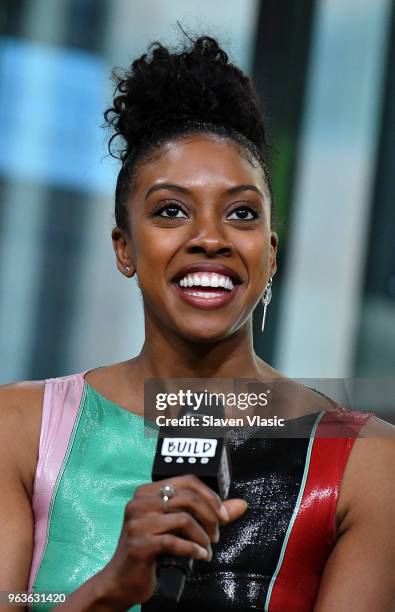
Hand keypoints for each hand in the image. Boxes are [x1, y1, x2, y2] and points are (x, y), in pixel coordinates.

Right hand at [99, 474, 246, 607]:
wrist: (121, 581)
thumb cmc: (149, 551)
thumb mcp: (176, 528)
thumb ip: (208, 514)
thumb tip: (240, 505)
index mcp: (147, 492)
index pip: (187, 481)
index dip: (210, 496)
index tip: (223, 514)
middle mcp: (139, 502)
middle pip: (187, 498)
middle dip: (210, 517)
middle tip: (216, 534)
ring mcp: (137, 522)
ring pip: (184, 519)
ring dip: (203, 536)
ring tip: (207, 547)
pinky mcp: (139, 543)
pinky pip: (175, 541)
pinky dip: (193, 549)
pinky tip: (199, 555)